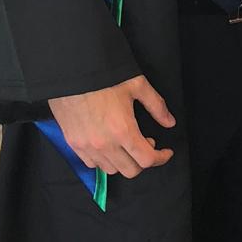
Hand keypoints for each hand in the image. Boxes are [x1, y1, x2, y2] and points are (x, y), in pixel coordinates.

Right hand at [48, 76, 175, 177]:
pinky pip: (91, 163)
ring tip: (126, 144)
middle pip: (130, 170)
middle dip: (143, 161)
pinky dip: (103, 160)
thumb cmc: (104, 75)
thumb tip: (169, 122)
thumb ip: (156, 106)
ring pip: (111, 169)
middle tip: (146, 144)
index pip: (146, 160)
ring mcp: (86, 146)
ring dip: (123, 161)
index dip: (161, 158)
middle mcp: (104, 144)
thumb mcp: (137, 84)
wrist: (72, 70)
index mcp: (123, 130)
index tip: (165, 152)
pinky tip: (108, 145)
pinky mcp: (73, 143)